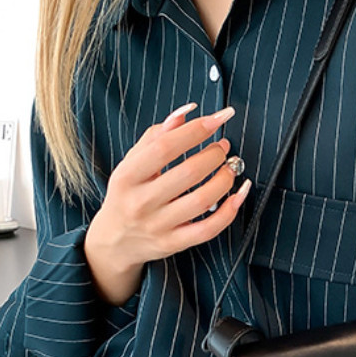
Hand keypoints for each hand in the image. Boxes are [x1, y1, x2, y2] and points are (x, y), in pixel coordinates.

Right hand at [84, 102, 251, 305]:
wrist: (116, 241)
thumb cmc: (128, 194)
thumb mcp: (131, 163)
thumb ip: (156, 136)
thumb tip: (187, 112)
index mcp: (127, 176)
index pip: (165, 148)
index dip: (195, 131)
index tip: (217, 119)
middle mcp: (141, 202)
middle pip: (188, 173)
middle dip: (214, 155)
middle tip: (223, 147)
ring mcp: (158, 226)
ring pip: (203, 200)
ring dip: (225, 179)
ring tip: (231, 167)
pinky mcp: (173, 244)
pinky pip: (208, 229)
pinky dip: (229, 211)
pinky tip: (239, 194)